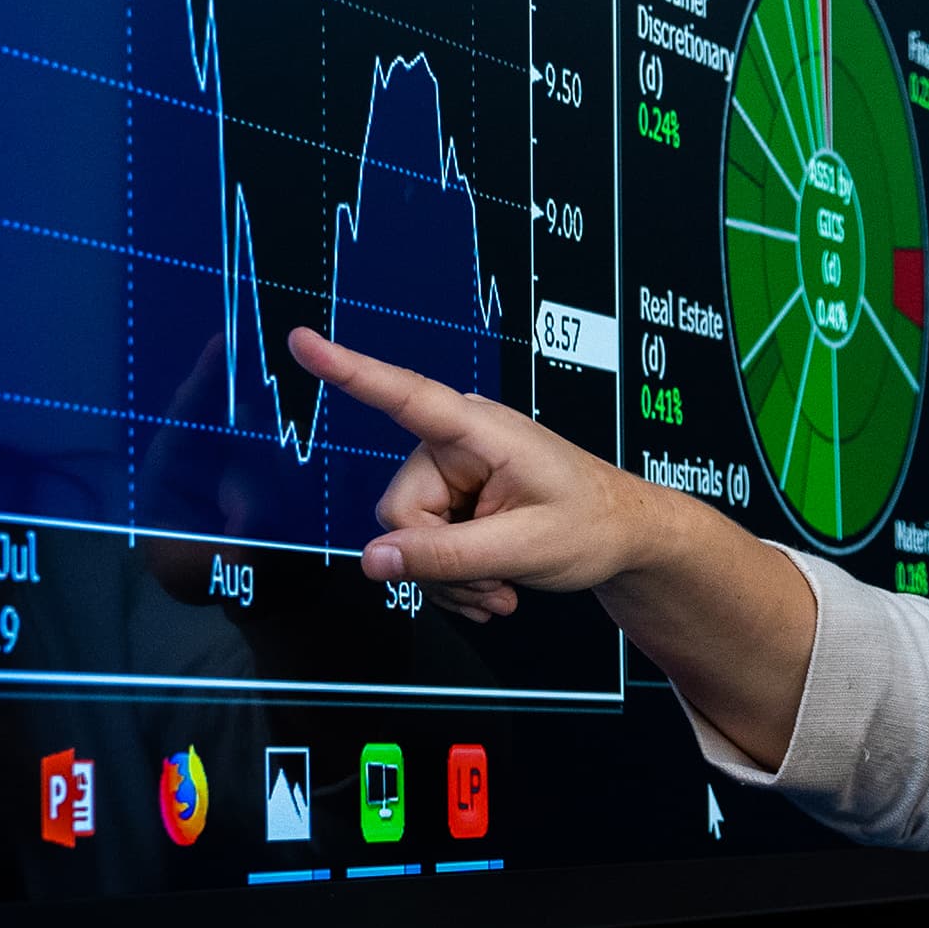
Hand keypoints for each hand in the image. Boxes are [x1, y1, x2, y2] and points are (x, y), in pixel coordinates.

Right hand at [290, 327, 703, 621]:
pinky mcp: (453, 501)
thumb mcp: (524, 548)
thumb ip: (446, 557)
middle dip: (438, 561)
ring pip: (406, 540)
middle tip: (494, 581)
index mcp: (479, 431)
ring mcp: (453, 474)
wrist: (625, 539)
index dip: (349, 370)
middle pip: (400, 512)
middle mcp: (456, 444)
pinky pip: (421, 550)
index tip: (303, 341)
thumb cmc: (592, 525)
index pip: (405, 396)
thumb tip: (373, 560)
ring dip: (450, 578)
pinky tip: (492, 586)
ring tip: (500, 586)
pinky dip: (453, 579)